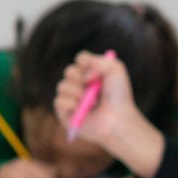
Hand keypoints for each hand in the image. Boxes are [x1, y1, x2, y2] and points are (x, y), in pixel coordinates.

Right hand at [53, 51, 164, 177]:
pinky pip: (58, 101)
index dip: (86, 63)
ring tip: (91, 102)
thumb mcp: (116, 71)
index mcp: (90, 73)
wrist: (118, 118)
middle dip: (81, 78)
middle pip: (69, 71)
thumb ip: (100, 61)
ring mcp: (70, 98)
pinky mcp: (64, 112)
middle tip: (93, 87)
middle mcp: (79, 84)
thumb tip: (83, 74)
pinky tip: (80, 108)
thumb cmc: (119, 96)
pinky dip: (70, 103)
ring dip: (77, 92)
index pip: (80, 59)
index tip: (97, 72)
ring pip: (62, 86)